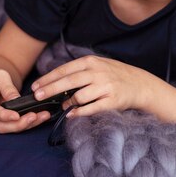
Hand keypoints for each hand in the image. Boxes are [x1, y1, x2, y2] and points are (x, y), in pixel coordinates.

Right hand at [0, 68, 50, 132]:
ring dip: (25, 125)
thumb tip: (16, 99)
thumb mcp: (0, 76)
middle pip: (0, 125)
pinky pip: (13, 126)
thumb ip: (7, 88)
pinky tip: (39, 118)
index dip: (4, 116)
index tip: (17, 116)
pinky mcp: (1, 122)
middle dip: (18, 124)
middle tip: (34, 116)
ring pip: (8, 128)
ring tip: (42, 117)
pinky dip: (26, 124)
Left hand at [30, 55, 151, 117]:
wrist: (140, 84)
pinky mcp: (112, 101)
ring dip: (67, 103)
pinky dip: (79, 113)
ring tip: (62, 106)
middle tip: (38, 96)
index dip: (48, 78)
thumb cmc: (114, 74)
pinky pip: (91, 108)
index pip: (64, 70)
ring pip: (79, 96)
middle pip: (68, 82)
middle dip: (50, 89)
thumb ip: (78, 71)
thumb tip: (55, 82)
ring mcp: (105, 86)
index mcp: (91, 62)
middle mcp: (97, 72)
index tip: (36, 86)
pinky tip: (71, 114)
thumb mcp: (97, 65)